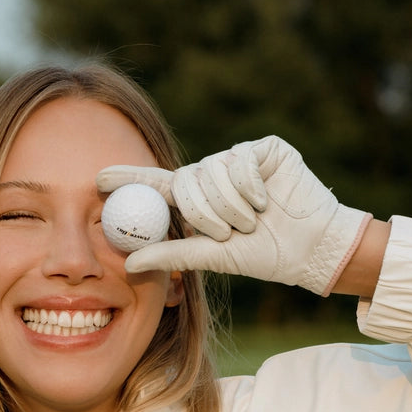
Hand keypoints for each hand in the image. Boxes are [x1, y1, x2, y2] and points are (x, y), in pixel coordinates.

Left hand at [98, 136, 370, 294]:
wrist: (313, 248)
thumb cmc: (265, 256)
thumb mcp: (213, 258)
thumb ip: (171, 255)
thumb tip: (127, 263)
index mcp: (197, 201)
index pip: (155, 185)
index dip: (128, 177)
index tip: (98, 177)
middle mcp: (213, 176)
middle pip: (186, 181)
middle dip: (203, 212)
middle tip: (225, 232)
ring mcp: (238, 159)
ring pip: (212, 171)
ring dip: (231, 206)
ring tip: (252, 222)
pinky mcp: (264, 148)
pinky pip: (240, 161)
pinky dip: (250, 188)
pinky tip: (267, 202)